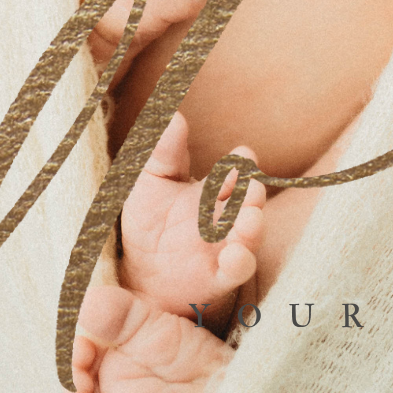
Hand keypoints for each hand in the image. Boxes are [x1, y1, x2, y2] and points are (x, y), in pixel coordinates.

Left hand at [116, 109, 264, 321]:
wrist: (139, 273)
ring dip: (254, 226)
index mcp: (215, 188)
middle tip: (251, 188)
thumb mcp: (150, 182)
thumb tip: (173, 115)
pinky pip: (236, 270)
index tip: (241, 156)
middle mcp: (227, 215)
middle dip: (253, 193)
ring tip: (250, 218)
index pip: (237, 169)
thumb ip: (163, 151)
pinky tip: (234, 256)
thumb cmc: (150, 221)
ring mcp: (227, 245)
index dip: (241, 162)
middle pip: (249, 200)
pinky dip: (240, 262)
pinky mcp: (219, 276)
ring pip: (250, 234)